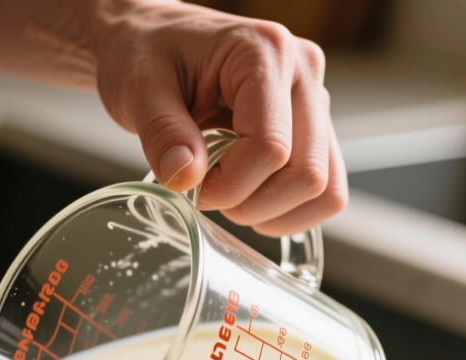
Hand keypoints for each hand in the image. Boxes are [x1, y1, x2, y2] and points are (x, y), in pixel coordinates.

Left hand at [90, 1, 346, 234]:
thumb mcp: (139, 88)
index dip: (229, 186)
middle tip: (208, 194)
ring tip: (230, 198)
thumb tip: (185, 178)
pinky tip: (250, 201)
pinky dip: (289, 212)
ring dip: (274, 212)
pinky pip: (326, 191)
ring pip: (326, 189)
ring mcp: (313, 103)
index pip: (271, 147)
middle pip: (307, 174)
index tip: (190, 186)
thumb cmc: (146, 54)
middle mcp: (303, 74)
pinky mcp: (311, 129)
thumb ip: (163, 133)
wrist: (152, 41)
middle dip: (251, 204)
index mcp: (264, 53)